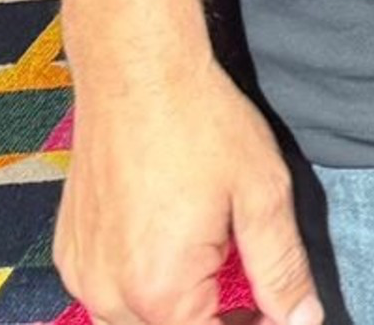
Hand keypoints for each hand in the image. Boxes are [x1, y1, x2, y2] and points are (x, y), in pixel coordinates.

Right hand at [56, 66, 321, 324]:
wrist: (137, 73)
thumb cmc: (200, 125)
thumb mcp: (262, 194)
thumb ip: (281, 269)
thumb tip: (303, 319)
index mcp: (160, 290)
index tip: (276, 314)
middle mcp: (109, 293)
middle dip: (215, 323)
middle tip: (256, 299)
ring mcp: (82, 274)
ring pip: (133, 323)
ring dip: (177, 310)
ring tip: (217, 271)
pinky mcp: (70, 252)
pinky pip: (105, 295)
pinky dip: (141, 289)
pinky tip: (172, 252)